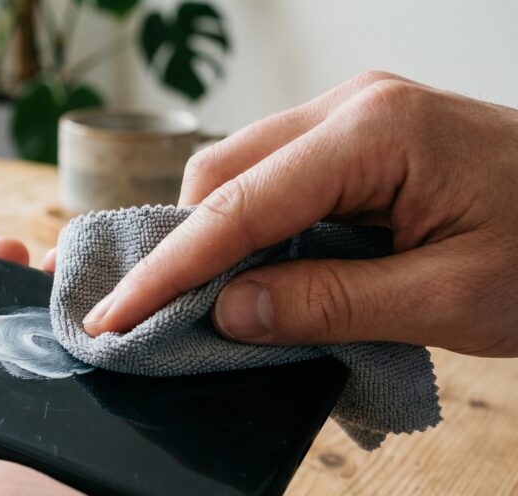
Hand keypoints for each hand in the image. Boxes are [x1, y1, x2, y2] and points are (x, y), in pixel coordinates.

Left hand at [0, 238, 304, 495]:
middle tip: (23, 254)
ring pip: (69, 360)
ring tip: (78, 267)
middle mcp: (16, 460)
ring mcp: (85, 450)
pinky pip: (131, 375)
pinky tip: (137, 297)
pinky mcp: (145, 444)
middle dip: (7, 299)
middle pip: (2, 360)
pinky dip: (131, 335)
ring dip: (72, 310)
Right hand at [82, 71, 517, 356]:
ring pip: (240, 171)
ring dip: (216, 240)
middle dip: (182, 248)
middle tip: (159, 321)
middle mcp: (351, 107)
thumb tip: (228, 311)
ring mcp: (354, 116)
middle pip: (222, 172)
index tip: (113, 318)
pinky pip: (275, 177)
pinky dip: (252, 230)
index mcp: (375, 134)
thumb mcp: (450, 298)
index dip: (167, 269)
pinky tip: (260, 274)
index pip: (237, 206)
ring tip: (213, 306)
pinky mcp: (359, 139)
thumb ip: (330, 303)